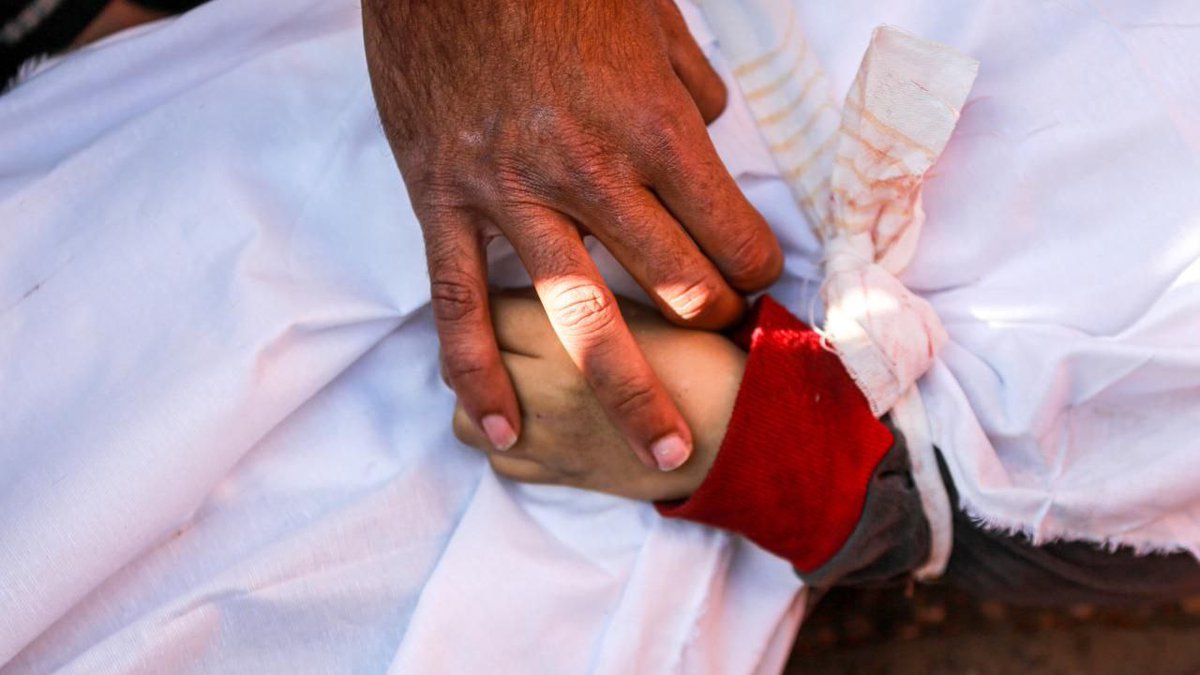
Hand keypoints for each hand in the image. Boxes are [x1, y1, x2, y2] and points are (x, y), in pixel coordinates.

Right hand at [364, 0, 781, 470]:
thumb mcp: (652, 20)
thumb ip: (691, 90)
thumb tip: (711, 132)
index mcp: (655, 127)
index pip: (733, 237)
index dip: (757, 271)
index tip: (755, 283)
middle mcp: (593, 173)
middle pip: (678, 286)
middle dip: (712, 325)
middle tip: (718, 343)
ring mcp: (513, 196)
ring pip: (584, 318)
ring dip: (634, 393)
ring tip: (664, 454)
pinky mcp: (445, 203)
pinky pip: (461, 306)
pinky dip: (479, 374)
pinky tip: (501, 427)